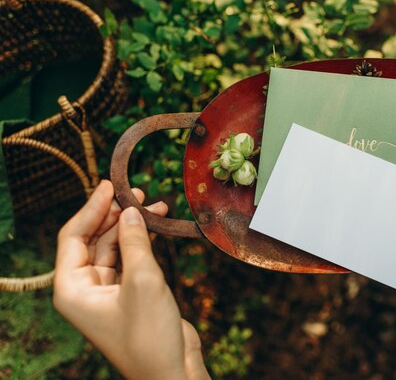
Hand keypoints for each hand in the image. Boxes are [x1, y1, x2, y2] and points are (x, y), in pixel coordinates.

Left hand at [53, 180, 210, 379]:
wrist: (171, 372)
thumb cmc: (150, 335)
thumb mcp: (143, 281)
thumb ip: (134, 242)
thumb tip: (130, 210)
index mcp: (72, 289)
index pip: (73, 237)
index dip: (91, 209)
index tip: (109, 186)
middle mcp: (84, 289)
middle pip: (93, 240)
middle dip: (114, 215)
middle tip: (136, 193)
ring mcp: (107, 292)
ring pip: (113, 248)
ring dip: (131, 227)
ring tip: (154, 206)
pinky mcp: (128, 294)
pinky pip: (129, 259)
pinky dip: (141, 242)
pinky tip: (156, 228)